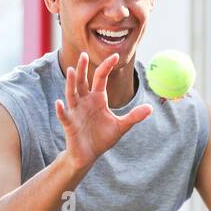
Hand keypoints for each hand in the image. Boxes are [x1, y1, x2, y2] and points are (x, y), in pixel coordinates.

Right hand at [55, 52, 152, 171]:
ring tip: (72, 71)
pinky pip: (64, 116)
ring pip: (71, 94)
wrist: (89, 155)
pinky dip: (61, 110)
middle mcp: (85, 101)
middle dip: (83, 68)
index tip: (115, 56)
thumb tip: (150, 108)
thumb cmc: (102, 138)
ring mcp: (76, 112)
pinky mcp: (69, 124)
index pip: (101, 78)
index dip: (107, 67)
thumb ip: (134, 116)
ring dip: (71, 83)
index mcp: (98, 98)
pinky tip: (60, 103)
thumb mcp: (121, 126)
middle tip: (84, 54)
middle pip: (83, 81)